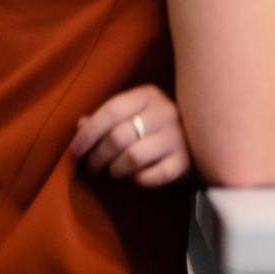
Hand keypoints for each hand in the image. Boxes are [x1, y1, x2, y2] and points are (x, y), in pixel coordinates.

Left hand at [70, 84, 189, 186]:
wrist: (199, 140)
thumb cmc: (153, 126)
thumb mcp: (131, 114)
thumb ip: (104, 118)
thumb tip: (80, 125)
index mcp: (149, 95)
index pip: (111, 111)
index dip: (88, 134)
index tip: (75, 151)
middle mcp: (166, 111)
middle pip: (118, 137)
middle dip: (97, 157)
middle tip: (92, 167)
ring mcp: (178, 136)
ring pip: (132, 157)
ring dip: (115, 169)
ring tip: (113, 171)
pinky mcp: (184, 160)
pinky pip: (152, 176)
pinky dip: (138, 180)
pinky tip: (136, 177)